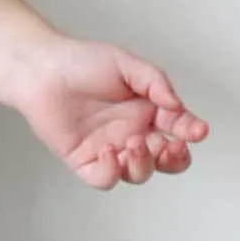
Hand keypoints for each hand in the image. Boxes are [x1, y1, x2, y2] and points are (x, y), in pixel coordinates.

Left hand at [15, 38, 209, 190]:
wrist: (41, 68)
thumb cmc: (81, 62)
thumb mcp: (126, 64)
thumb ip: (155, 82)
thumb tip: (178, 105)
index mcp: (147, 111)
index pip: (179, 129)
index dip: (191, 132)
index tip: (197, 129)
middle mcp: (132, 133)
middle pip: (166, 160)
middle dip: (175, 158)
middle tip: (171, 145)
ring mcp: (109, 149)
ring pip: (138, 173)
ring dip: (145, 164)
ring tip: (135, 142)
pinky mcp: (84, 160)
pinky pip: (104, 178)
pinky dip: (112, 171)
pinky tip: (110, 151)